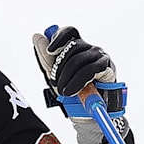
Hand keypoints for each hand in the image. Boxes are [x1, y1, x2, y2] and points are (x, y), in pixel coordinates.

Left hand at [31, 26, 127, 143]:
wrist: (89, 112)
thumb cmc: (75, 92)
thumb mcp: (56, 75)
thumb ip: (47, 56)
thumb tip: (37, 36)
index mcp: (78, 48)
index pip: (69, 32)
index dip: (59, 37)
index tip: (50, 51)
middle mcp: (90, 49)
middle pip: (73, 46)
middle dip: (60, 66)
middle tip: (54, 82)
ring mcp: (100, 56)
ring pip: (79, 59)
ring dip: (67, 77)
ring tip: (63, 91)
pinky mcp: (107, 68)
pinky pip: (90, 70)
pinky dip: (78, 82)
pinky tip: (71, 91)